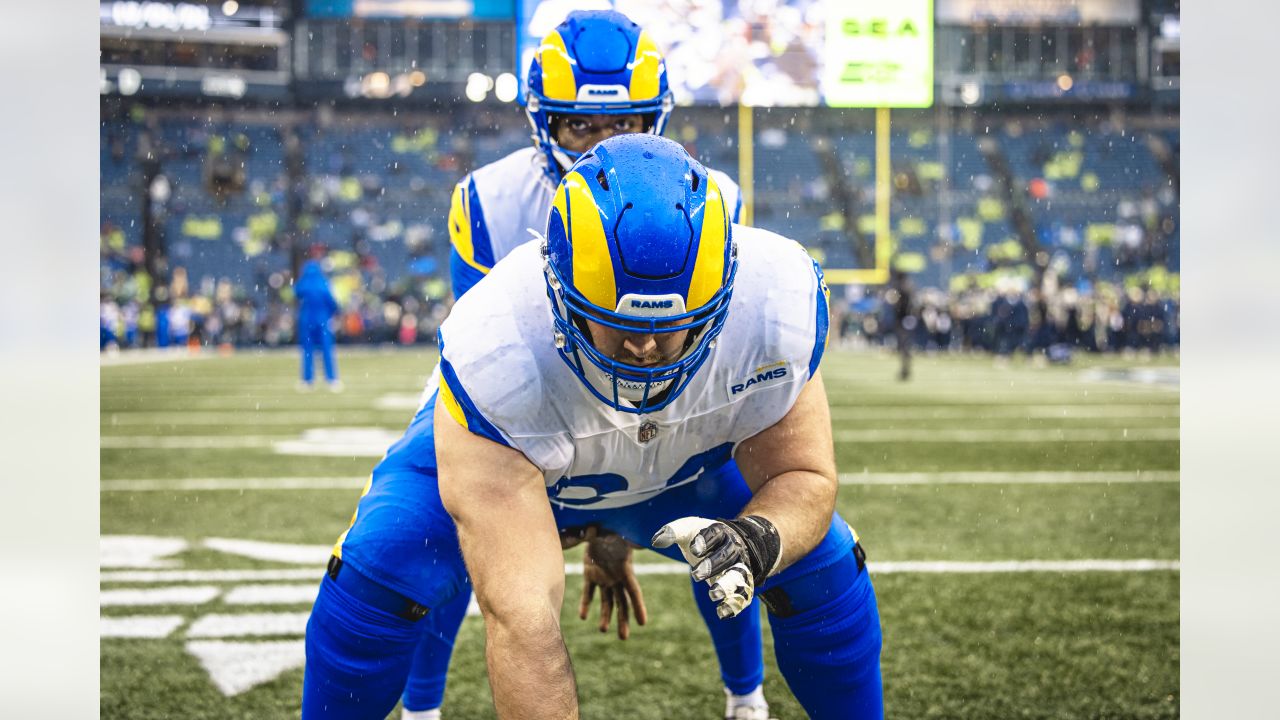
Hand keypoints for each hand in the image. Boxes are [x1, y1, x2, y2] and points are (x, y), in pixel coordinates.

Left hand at [579, 532, 646, 639]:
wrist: (598, 522)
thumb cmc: (612, 525)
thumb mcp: (621, 532)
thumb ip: (631, 540)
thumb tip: (644, 543)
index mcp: (625, 569)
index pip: (634, 592)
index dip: (639, 607)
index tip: (643, 623)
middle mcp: (616, 576)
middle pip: (622, 602)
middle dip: (623, 619)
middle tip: (623, 638)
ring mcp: (604, 576)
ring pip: (606, 601)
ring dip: (605, 616)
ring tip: (602, 630)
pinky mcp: (590, 574)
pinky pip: (588, 592)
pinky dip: (586, 604)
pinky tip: (583, 616)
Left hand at [651, 515, 780, 619]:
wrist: (730, 542)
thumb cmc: (702, 536)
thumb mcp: (687, 529)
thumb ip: (672, 533)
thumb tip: (655, 542)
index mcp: (718, 532)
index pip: (715, 534)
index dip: (705, 542)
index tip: (693, 550)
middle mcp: (732, 548)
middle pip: (726, 556)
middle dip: (712, 566)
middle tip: (695, 576)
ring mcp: (739, 566)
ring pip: (738, 575)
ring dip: (727, 586)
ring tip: (712, 595)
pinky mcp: (741, 584)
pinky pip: (742, 595)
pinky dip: (734, 605)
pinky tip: (722, 613)